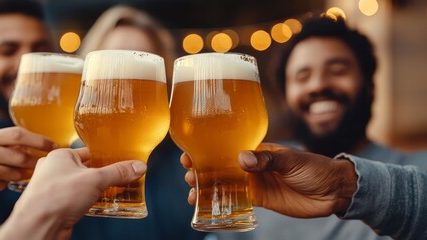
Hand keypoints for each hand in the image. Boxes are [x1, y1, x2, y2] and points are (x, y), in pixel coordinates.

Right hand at [0, 127, 54, 205]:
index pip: (17, 134)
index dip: (38, 140)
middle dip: (34, 163)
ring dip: (18, 177)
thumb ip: (10, 145)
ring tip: (16, 176)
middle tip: (43, 167)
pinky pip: (0, 185)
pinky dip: (2, 186)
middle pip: (18, 155)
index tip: (54, 146)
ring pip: (12, 173)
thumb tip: (44, 146)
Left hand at [0, 148, 146, 239]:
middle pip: (87, 169)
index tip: (121, 159)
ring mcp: (55, 189)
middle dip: (104, 175)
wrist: (38, 226)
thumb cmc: (55, 198)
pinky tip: (102, 205)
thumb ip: (118, 172)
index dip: (106, 156)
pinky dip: (91, 202)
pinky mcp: (58, 206)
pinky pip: (79, 200)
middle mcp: (55, 170)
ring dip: (98, 190)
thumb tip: (137, 166)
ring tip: (117, 191)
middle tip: (123, 176)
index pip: (89, 151)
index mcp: (60, 156)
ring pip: (83, 186)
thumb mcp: (95, 179)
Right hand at [181, 143, 356, 217]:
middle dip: (202, 168)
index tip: (191, 151)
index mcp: (258, 150)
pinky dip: (222, 202)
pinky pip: (237, 200)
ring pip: (225, 183)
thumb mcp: (292, 160)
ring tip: (192, 191)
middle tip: (187, 174)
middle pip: (221, 165)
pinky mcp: (261, 199)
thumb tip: (242, 158)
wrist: (334, 191)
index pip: (228, 146)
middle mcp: (253, 165)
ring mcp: (255, 182)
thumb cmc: (315, 168)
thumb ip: (268, 160)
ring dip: (208, 186)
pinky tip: (207, 205)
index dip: (209, 148)